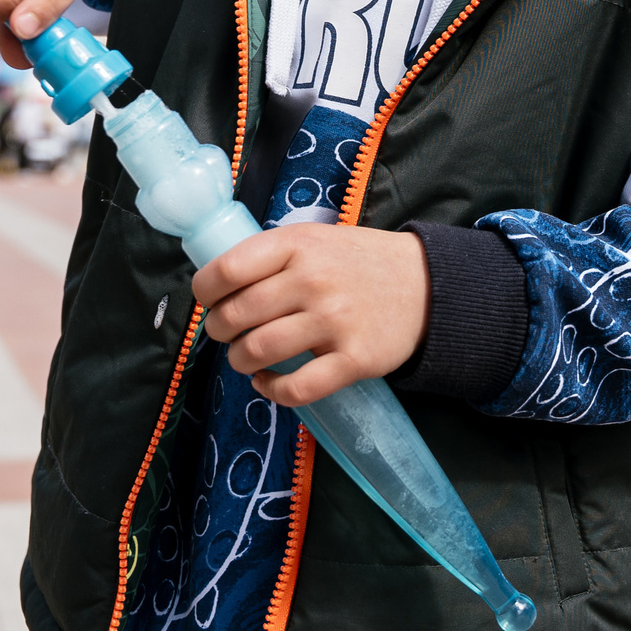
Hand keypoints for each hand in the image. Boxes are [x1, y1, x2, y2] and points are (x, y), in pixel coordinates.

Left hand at [193, 224, 428, 405]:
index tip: (208, 302)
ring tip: (247, 358)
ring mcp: (335, 321)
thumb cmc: (358, 263)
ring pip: (259, 352)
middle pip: (237, 316)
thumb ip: (272, 257)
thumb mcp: (315, 240)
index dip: (205, 292)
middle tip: (228, 334)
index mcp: (297, 245)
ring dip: (241, 361)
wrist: (425, 284)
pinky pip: (296, 387)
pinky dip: (271, 391)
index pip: (227, 270)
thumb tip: (218, 286)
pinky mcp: (354, 359)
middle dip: (220, 332)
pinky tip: (268, 382)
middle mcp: (313, 280)